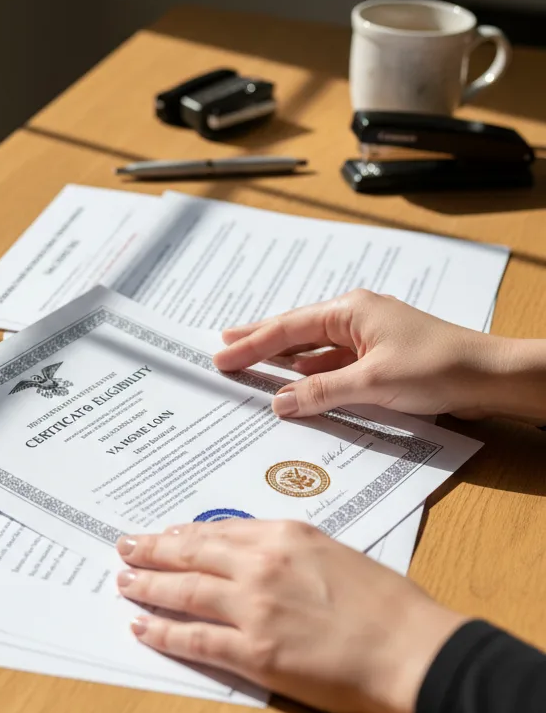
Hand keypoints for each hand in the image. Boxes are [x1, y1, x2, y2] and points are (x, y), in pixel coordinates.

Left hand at [117, 519, 464, 712]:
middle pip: (191, 554)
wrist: (412, 650)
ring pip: (184, 592)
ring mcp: (253, 608)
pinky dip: (163, 632)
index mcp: (283, 535)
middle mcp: (261, 564)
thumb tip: (246, 550)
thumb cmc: (385, 603)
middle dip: (152, 551)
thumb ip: (285, 548)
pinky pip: (195, 639)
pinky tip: (142, 626)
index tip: (161, 535)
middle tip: (124, 548)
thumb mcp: (332, 552)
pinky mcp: (254, 652)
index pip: (217, 530)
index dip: (182, 535)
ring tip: (124, 582)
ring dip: (148, 586)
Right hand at [213, 288, 523, 419]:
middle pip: (295, 331)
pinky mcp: (379, 359)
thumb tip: (281, 402)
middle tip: (223, 348)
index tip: (222, 356)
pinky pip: (333, 365)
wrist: (491, 377)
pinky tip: (295, 384)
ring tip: (250, 364)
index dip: (252, 344)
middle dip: (259, 341)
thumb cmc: (438, 368)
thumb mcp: (372, 382)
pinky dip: (311, 374)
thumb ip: (322, 392)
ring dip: (284, 360)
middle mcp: (355, 318)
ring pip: (313, 349)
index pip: (288, 328)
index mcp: (350, 310)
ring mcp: (367, 338)